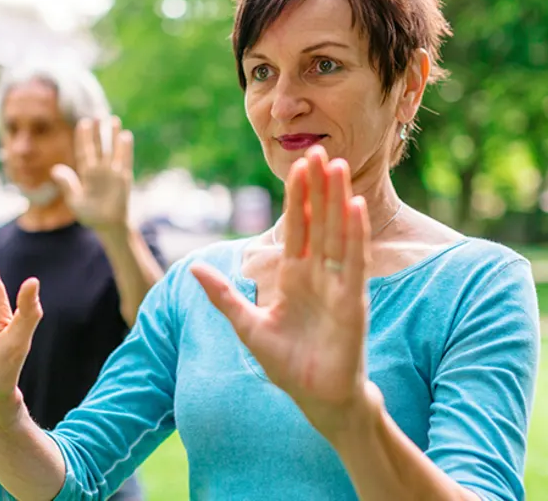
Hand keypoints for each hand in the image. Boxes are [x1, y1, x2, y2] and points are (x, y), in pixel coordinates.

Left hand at [50, 117, 132, 232]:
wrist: (108, 226)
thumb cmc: (90, 214)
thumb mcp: (75, 200)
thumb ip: (67, 184)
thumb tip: (55, 169)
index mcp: (86, 173)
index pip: (84, 151)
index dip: (83, 137)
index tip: (83, 123)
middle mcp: (99, 170)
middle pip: (98, 147)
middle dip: (98, 132)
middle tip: (98, 116)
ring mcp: (112, 173)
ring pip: (112, 150)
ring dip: (112, 136)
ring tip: (113, 120)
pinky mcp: (123, 179)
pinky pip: (124, 161)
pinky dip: (124, 149)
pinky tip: (125, 136)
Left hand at [191, 145, 372, 440]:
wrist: (316, 397)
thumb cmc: (287, 363)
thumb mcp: (246, 325)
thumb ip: (223, 295)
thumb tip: (193, 268)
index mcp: (294, 277)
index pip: (296, 227)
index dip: (297, 197)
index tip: (298, 164)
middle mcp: (318, 274)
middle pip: (318, 221)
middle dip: (318, 186)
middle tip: (319, 149)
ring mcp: (337, 285)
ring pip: (337, 233)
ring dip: (337, 199)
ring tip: (337, 166)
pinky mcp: (352, 301)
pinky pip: (353, 262)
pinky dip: (354, 235)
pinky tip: (354, 207)